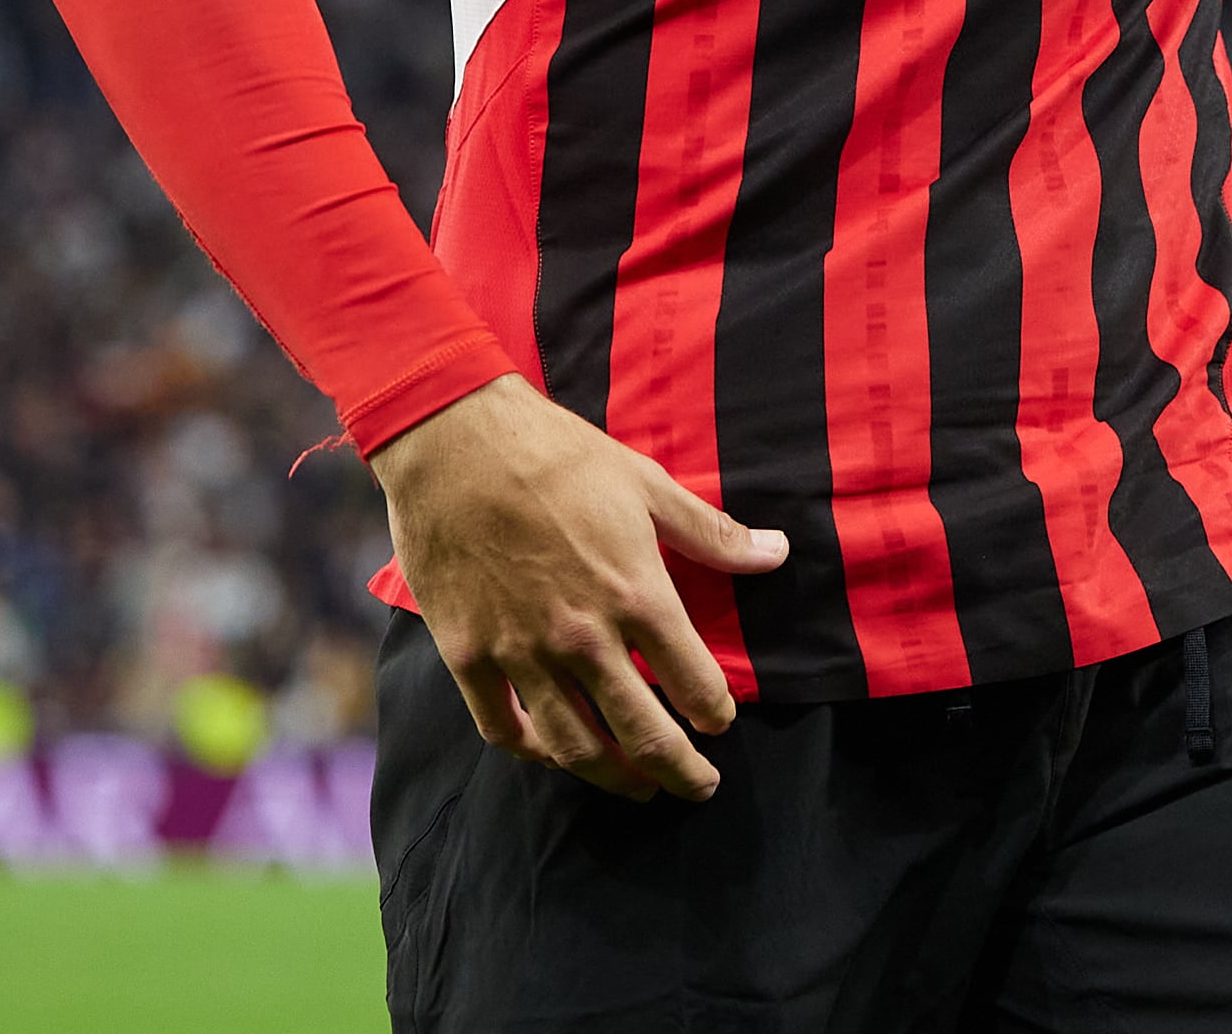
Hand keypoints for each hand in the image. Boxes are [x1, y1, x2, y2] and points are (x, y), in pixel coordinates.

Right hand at [372, 375, 786, 802]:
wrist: (454, 441)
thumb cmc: (557, 455)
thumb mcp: (646, 484)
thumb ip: (711, 533)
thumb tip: (777, 553)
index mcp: (636, 595)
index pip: (694, 683)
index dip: (716, 713)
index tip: (720, 722)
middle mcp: (583, 638)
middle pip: (643, 734)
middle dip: (679, 771)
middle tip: (698, 788)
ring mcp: (521, 652)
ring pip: (575, 746)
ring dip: (612, 778)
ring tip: (636, 788)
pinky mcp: (468, 655)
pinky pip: (503, 728)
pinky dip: (534, 752)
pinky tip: (553, 754)